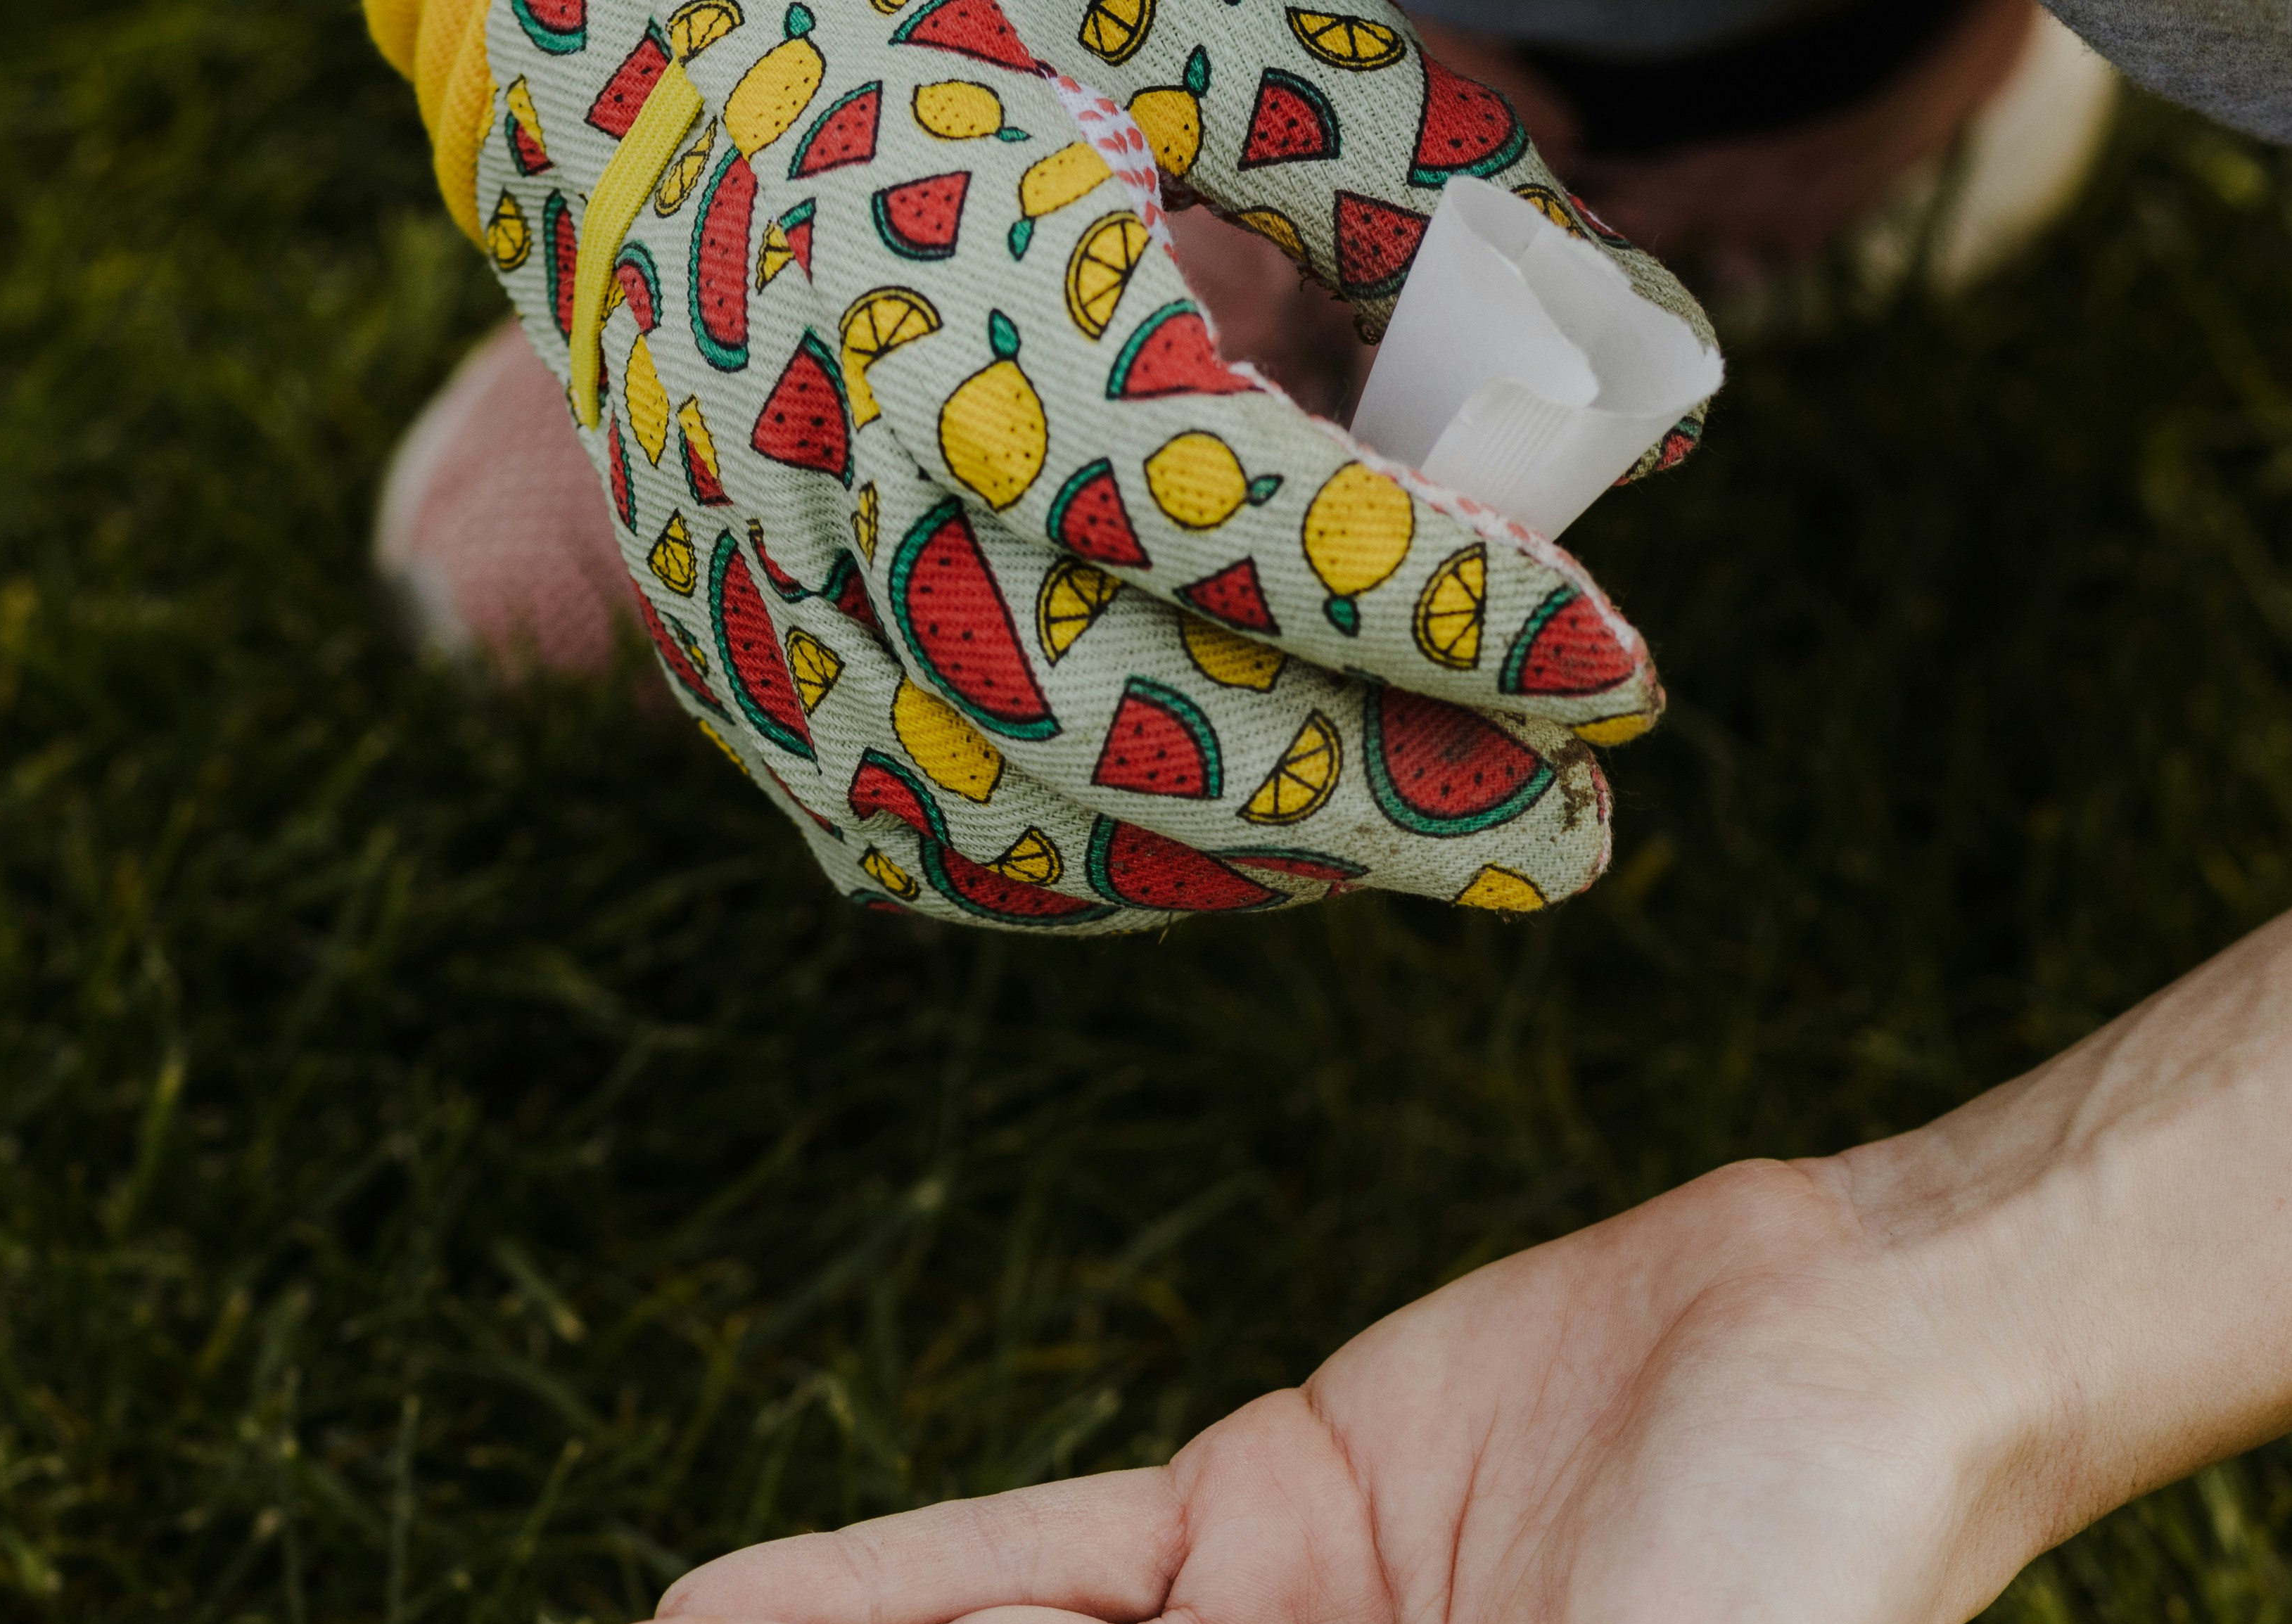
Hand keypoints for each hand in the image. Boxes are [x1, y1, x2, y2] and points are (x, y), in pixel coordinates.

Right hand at [450, 0, 1715, 925]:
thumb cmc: (951, 37)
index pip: (1242, 519)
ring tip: (1438, 835)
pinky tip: (1257, 845)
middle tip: (1576, 837)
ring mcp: (765, 613)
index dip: (1449, 617)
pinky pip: (939, 847)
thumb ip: (1420, 194)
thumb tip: (1657, 391)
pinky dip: (1117, 873)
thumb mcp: (1196, 45)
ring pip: (1047, 830)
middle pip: (1151, 725)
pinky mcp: (738, 690)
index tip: (1626, 676)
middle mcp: (836, 486)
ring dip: (1270, 862)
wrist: (634, 90)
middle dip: (1396, 803)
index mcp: (958, 300)